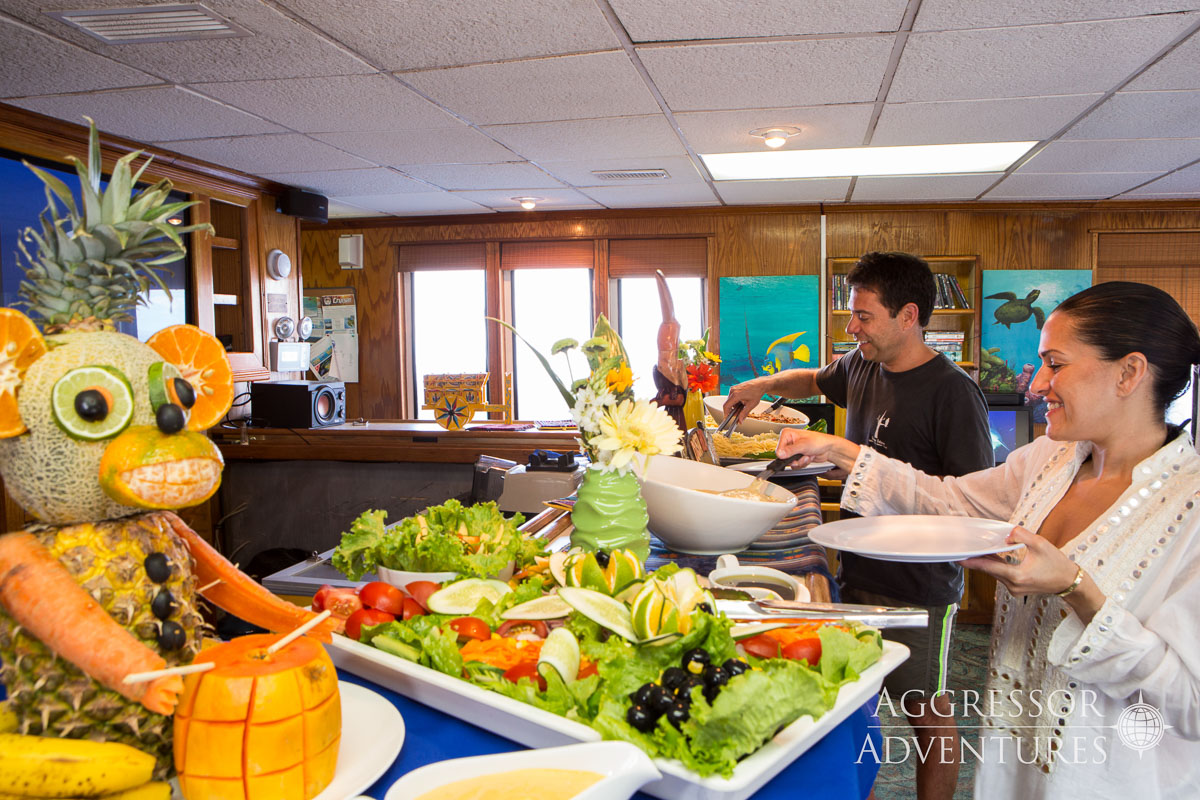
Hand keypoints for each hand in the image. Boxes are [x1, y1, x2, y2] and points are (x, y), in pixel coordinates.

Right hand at [723, 381, 764, 421]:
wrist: (760, 384)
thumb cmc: (756, 392)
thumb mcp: (751, 405)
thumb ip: (744, 414)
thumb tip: (740, 421)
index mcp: (735, 395)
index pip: (726, 406)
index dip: (725, 413)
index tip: (726, 418)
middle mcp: (732, 390)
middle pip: (728, 404)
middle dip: (732, 410)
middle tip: (739, 414)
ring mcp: (733, 388)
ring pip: (730, 400)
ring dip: (735, 405)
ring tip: (743, 405)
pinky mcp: (734, 387)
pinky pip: (732, 396)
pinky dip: (736, 401)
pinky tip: (742, 401)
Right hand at [776, 427, 860, 470]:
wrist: (829, 448)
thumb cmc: (819, 441)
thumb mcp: (803, 445)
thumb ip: (790, 450)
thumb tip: (779, 454)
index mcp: (788, 434)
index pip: (779, 448)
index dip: (785, 454)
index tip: (792, 456)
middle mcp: (789, 441)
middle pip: (784, 457)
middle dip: (795, 459)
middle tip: (802, 456)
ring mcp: (794, 450)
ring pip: (790, 462)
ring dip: (800, 462)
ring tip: (808, 456)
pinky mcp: (798, 456)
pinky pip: (796, 465)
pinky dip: (803, 463)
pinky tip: (809, 457)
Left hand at [959, 527, 1078, 596]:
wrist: (1069, 582)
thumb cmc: (1057, 564)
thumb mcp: (1040, 544)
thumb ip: (1022, 536)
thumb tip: (1007, 534)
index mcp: (1018, 576)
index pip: (990, 567)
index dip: (974, 562)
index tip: (959, 559)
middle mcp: (1014, 586)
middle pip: (990, 571)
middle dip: (977, 560)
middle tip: (963, 551)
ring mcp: (1015, 590)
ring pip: (996, 574)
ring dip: (988, 563)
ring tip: (977, 551)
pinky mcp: (1017, 590)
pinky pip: (1002, 577)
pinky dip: (997, 567)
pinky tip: (992, 557)